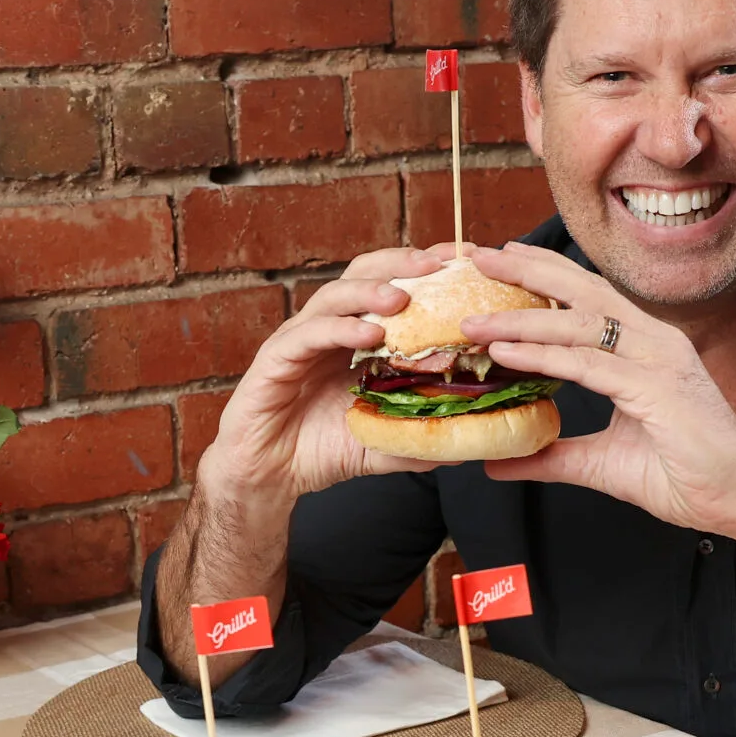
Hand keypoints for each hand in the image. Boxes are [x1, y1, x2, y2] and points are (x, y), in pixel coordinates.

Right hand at [200, 245, 454, 507]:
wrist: (268, 476)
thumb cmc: (319, 451)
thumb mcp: (381, 443)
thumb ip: (418, 436)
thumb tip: (465, 442)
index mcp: (356, 337)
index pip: (392, 285)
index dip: (426, 269)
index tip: (467, 260)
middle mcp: (329, 328)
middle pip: (364, 273)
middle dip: (402, 263)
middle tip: (440, 265)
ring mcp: (301, 339)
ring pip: (335, 295)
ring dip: (371, 291)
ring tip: (403, 297)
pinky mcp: (276, 358)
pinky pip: (309, 334)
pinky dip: (340, 328)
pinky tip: (368, 334)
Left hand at [461, 241, 735, 568]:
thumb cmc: (686, 474)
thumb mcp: (600, 463)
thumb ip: (551, 457)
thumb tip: (499, 460)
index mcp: (644, 347)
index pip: (587, 300)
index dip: (544, 277)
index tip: (500, 262)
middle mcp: (653, 341)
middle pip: (582, 292)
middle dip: (527, 271)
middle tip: (478, 256)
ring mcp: (657, 360)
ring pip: (579, 325)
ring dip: (521, 318)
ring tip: (474, 318)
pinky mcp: (657, 389)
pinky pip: (588, 365)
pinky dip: (543, 355)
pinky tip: (506, 351)